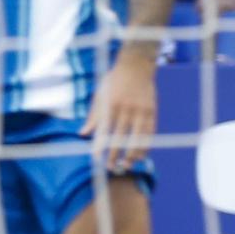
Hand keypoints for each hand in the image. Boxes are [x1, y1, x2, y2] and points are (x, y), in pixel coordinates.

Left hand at [82, 55, 157, 172]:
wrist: (136, 66)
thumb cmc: (113, 81)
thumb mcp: (99, 95)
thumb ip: (93, 116)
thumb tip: (82, 134)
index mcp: (110, 105)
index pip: (104, 130)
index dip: (100, 145)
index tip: (97, 158)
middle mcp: (125, 109)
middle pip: (120, 137)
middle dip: (115, 154)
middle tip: (111, 167)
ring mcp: (140, 110)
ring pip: (137, 138)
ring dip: (132, 154)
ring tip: (127, 165)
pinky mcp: (152, 111)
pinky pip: (150, 132)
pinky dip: (146, 145)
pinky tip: (142, 155)